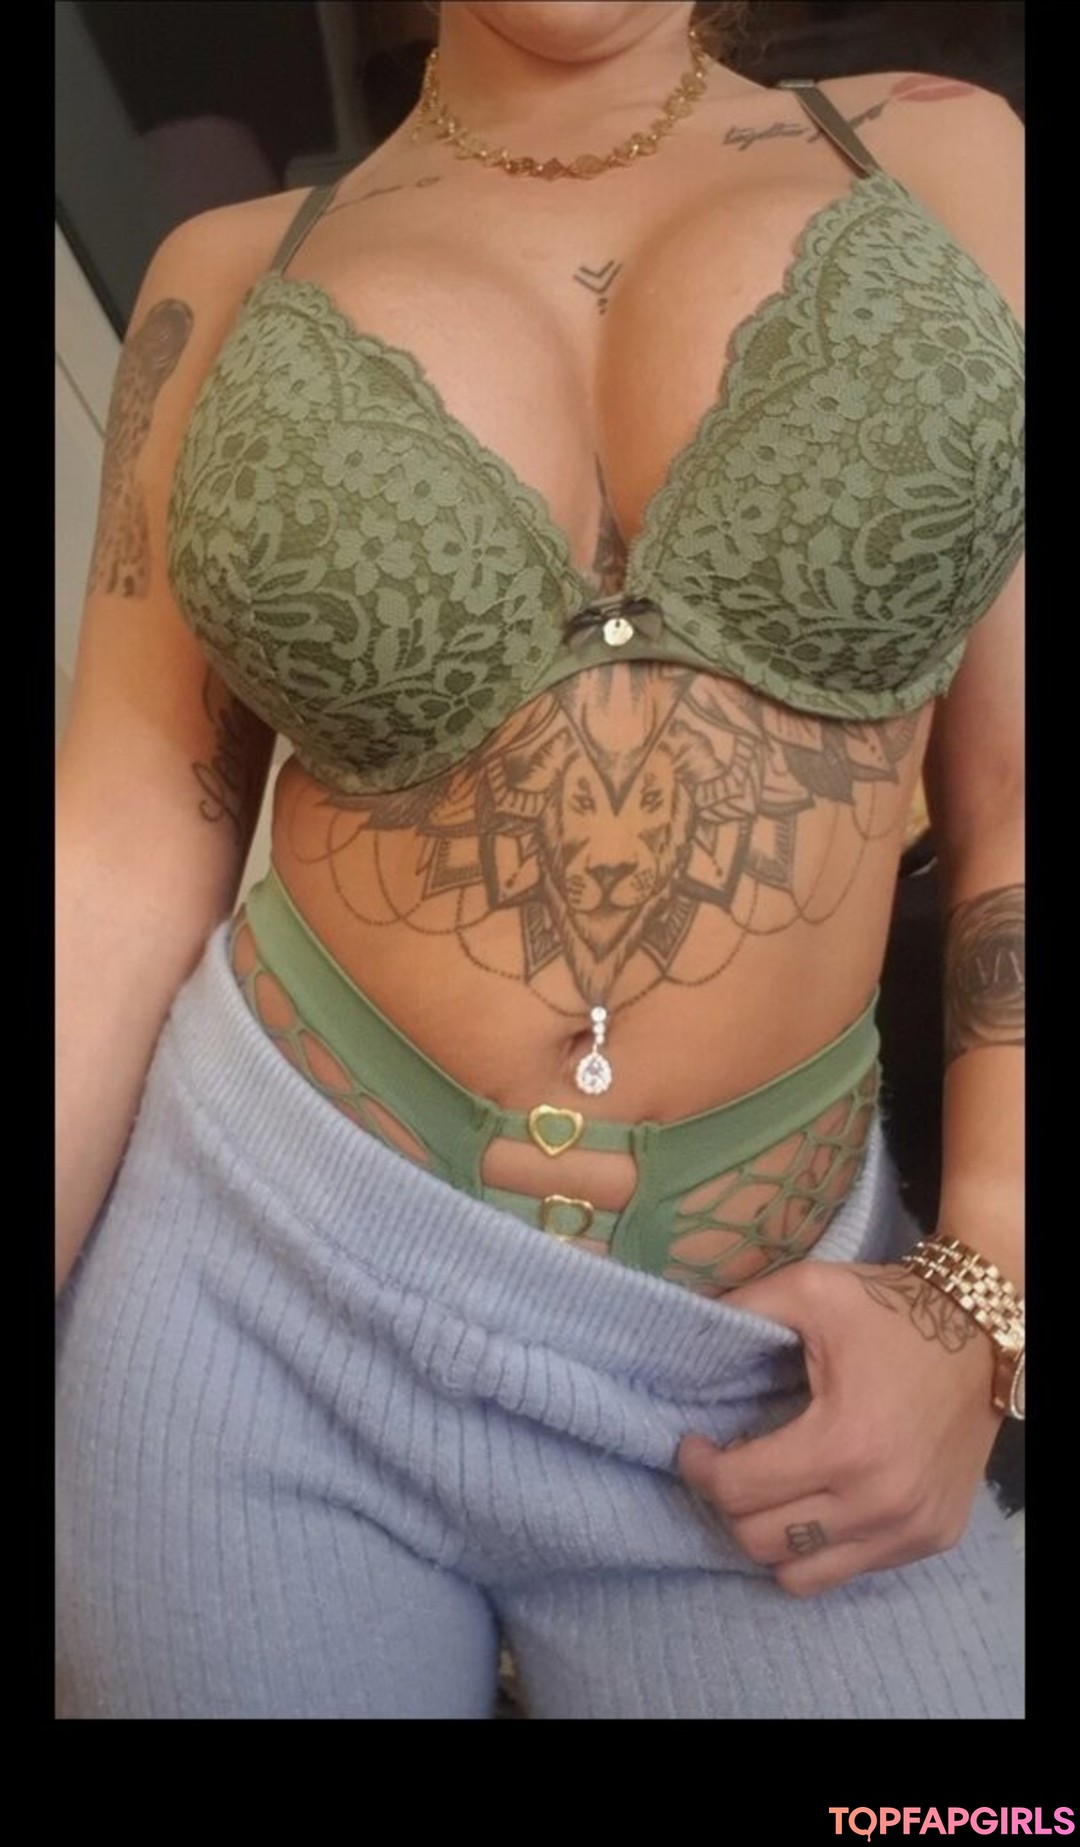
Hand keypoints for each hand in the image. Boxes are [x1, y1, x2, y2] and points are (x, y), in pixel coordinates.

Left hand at [677, 1259, 1002, 1595]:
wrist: (983, 1334)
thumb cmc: (892, 1312)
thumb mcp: (810, 1290)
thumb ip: (741, 1309)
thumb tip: (680, 1329)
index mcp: (844, 1443)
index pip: (738, 1490)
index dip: (699, 1467)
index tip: (695, 1444)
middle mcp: (878, 1501)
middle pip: (760, 1541)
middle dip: (729, 1503)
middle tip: (731, 1464)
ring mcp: (909, 1528)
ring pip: (802, 1575)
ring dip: (772, 1535)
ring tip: (771, 1489)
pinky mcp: (932, 1538)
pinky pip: (851, 1569)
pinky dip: (821, 1545)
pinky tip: (818, 1497)